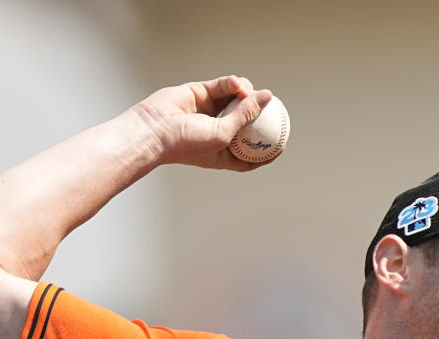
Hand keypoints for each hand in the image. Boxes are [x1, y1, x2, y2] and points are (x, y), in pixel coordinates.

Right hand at [132, 75, 274, 170]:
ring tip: (248, 92)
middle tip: (274, 106)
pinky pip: (223, 86)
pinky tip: (238, 84)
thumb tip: (267, 96)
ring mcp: (210, 111)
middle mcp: (218, 131)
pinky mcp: (201, 93)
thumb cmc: (188, 142)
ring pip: (237, 99)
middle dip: (261, 114)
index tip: (282, 144)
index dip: (267, 150)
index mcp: (223, 151)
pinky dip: (232, 84)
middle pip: (247, 122)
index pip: (250, 154)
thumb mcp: (224, 134)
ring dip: (246, 94)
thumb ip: (246, 115)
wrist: (155, 130)